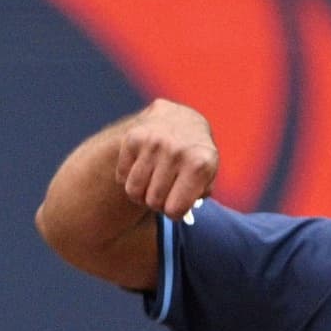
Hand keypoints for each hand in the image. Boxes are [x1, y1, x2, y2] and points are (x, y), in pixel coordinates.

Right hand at [114, 100, 218, 218]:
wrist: (181, 118)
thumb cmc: (195, 155)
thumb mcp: (208, 173)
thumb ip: (197, 195)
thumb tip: (176, 210)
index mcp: (200, 164)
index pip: (175, 210)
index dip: (174, 212)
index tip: (177, 204)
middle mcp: (176, 151)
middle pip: (153, 202)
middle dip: (158, 203)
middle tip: (164, 191)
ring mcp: (153, 142)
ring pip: (134, 191)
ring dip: (141, 193)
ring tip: (152, 182)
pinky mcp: (133, 137)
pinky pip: (122, 176)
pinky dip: (129, 177)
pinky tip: (142, 166)